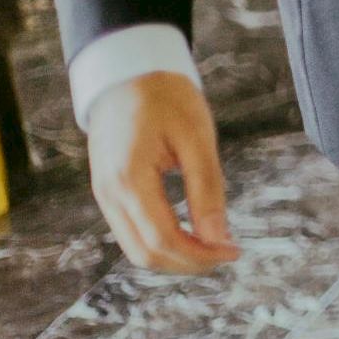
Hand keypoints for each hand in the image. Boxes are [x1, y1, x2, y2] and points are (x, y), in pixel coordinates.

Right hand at [87, 71, 238, 273]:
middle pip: (146, 253)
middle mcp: (109, 194)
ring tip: (214, 247)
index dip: (199, 254)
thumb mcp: (197, 138)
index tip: (234, 251)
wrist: (128, 75)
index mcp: (129, 179)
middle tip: (227, 254)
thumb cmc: (166, 99)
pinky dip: (161, 242)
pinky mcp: (108, 193)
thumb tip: (218, 239)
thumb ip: (207, 189)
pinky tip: (192, 234)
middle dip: (189, 263)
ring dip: (175, 257)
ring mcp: (104, 195)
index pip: (162, 238)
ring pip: (136, 249)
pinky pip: (132, 232)